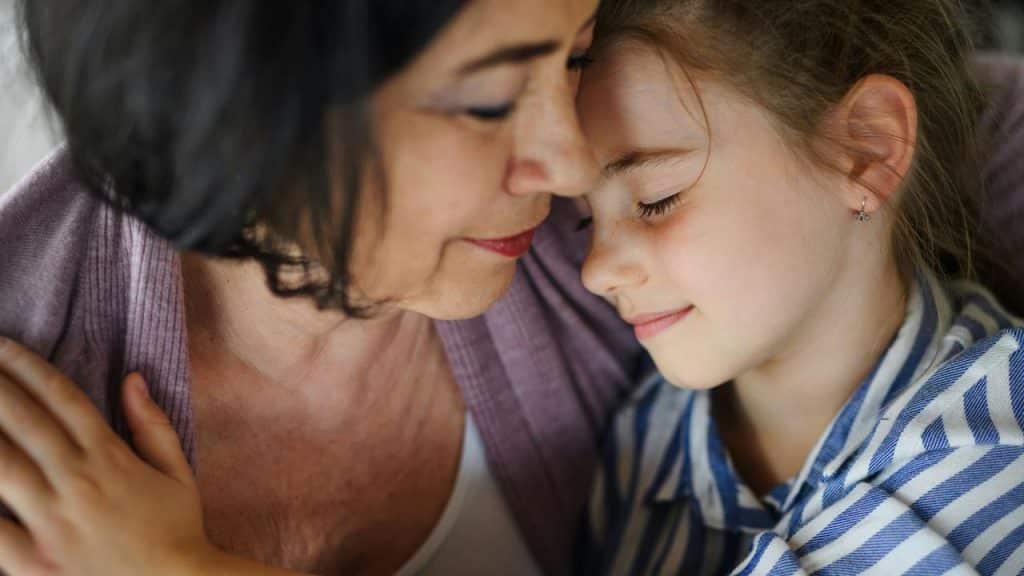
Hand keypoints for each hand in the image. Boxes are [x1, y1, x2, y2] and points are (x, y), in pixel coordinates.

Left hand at [0, 336, 216, 575]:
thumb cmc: (177, 532)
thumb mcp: (178, 472)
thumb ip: (153, 424)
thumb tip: (132, 378)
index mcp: (110, 457)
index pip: (62, 399)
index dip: (29, 368)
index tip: (3, 347)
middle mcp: (77, 480)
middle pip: (23, 421)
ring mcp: (51, 519)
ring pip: (0, 463)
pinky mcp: (33, 559)